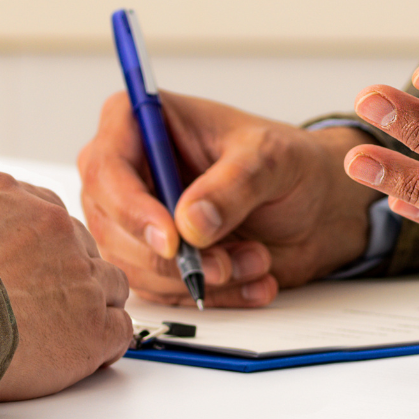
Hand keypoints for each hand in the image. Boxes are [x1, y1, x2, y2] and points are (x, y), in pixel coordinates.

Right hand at [0, 168, 128, 402]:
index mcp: (11, 195)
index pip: (44, 214)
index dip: (37, 246)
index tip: (25, 268)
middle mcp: (53, 226)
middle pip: (79, 246)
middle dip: (65, 273)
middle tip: (40, 304)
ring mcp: (79, 275)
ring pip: (108, 283)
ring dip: (91, 305)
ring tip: (62, 331)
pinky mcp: (93, 325)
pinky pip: (120, 329)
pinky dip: (104, 343)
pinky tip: (81, 353)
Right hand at [78, 92, 381, 307]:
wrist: (312, 206)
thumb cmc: (286, 164)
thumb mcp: (271, 159)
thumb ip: (234, 185)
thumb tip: (190, 222)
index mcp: (140, 123)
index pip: (106, 168)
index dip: (132, 209)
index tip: (174, 240)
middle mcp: (127, 172)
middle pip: (112, 226)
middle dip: (174, 258)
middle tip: (226, 263)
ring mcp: (134, 219)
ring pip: (137, 268)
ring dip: (202, 278)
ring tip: (257, 260)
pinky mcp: (152, 259)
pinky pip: (163, 293)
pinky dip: (212, 295)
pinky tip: (253, 280)